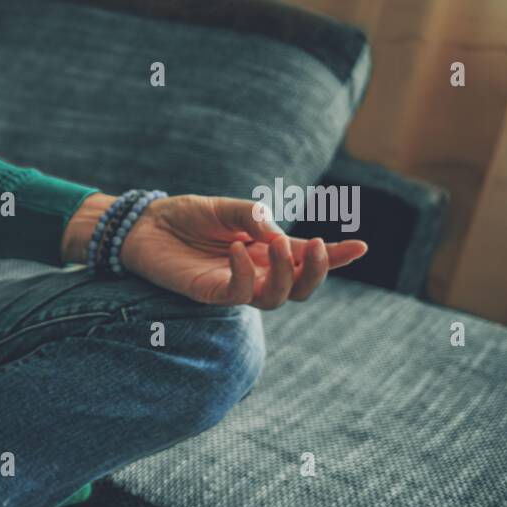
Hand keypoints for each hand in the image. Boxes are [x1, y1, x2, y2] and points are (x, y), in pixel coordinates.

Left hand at [64, 193, 367, 307]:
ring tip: (276, 245)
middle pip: (300, 288)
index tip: (362, 247)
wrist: (144, 226)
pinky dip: (244, 272)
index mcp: (265, 249)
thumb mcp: (225, 208)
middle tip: (320, 247)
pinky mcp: (208, 293)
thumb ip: (252, 217)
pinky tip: (236, 249)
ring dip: (285, 273)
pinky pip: (237, 294)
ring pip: (276, 298)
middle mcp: (255, 271)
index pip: (306, 258)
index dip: (337, 257)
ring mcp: (233, 285)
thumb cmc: (184, 217)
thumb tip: (275, 231)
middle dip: (318, 271)